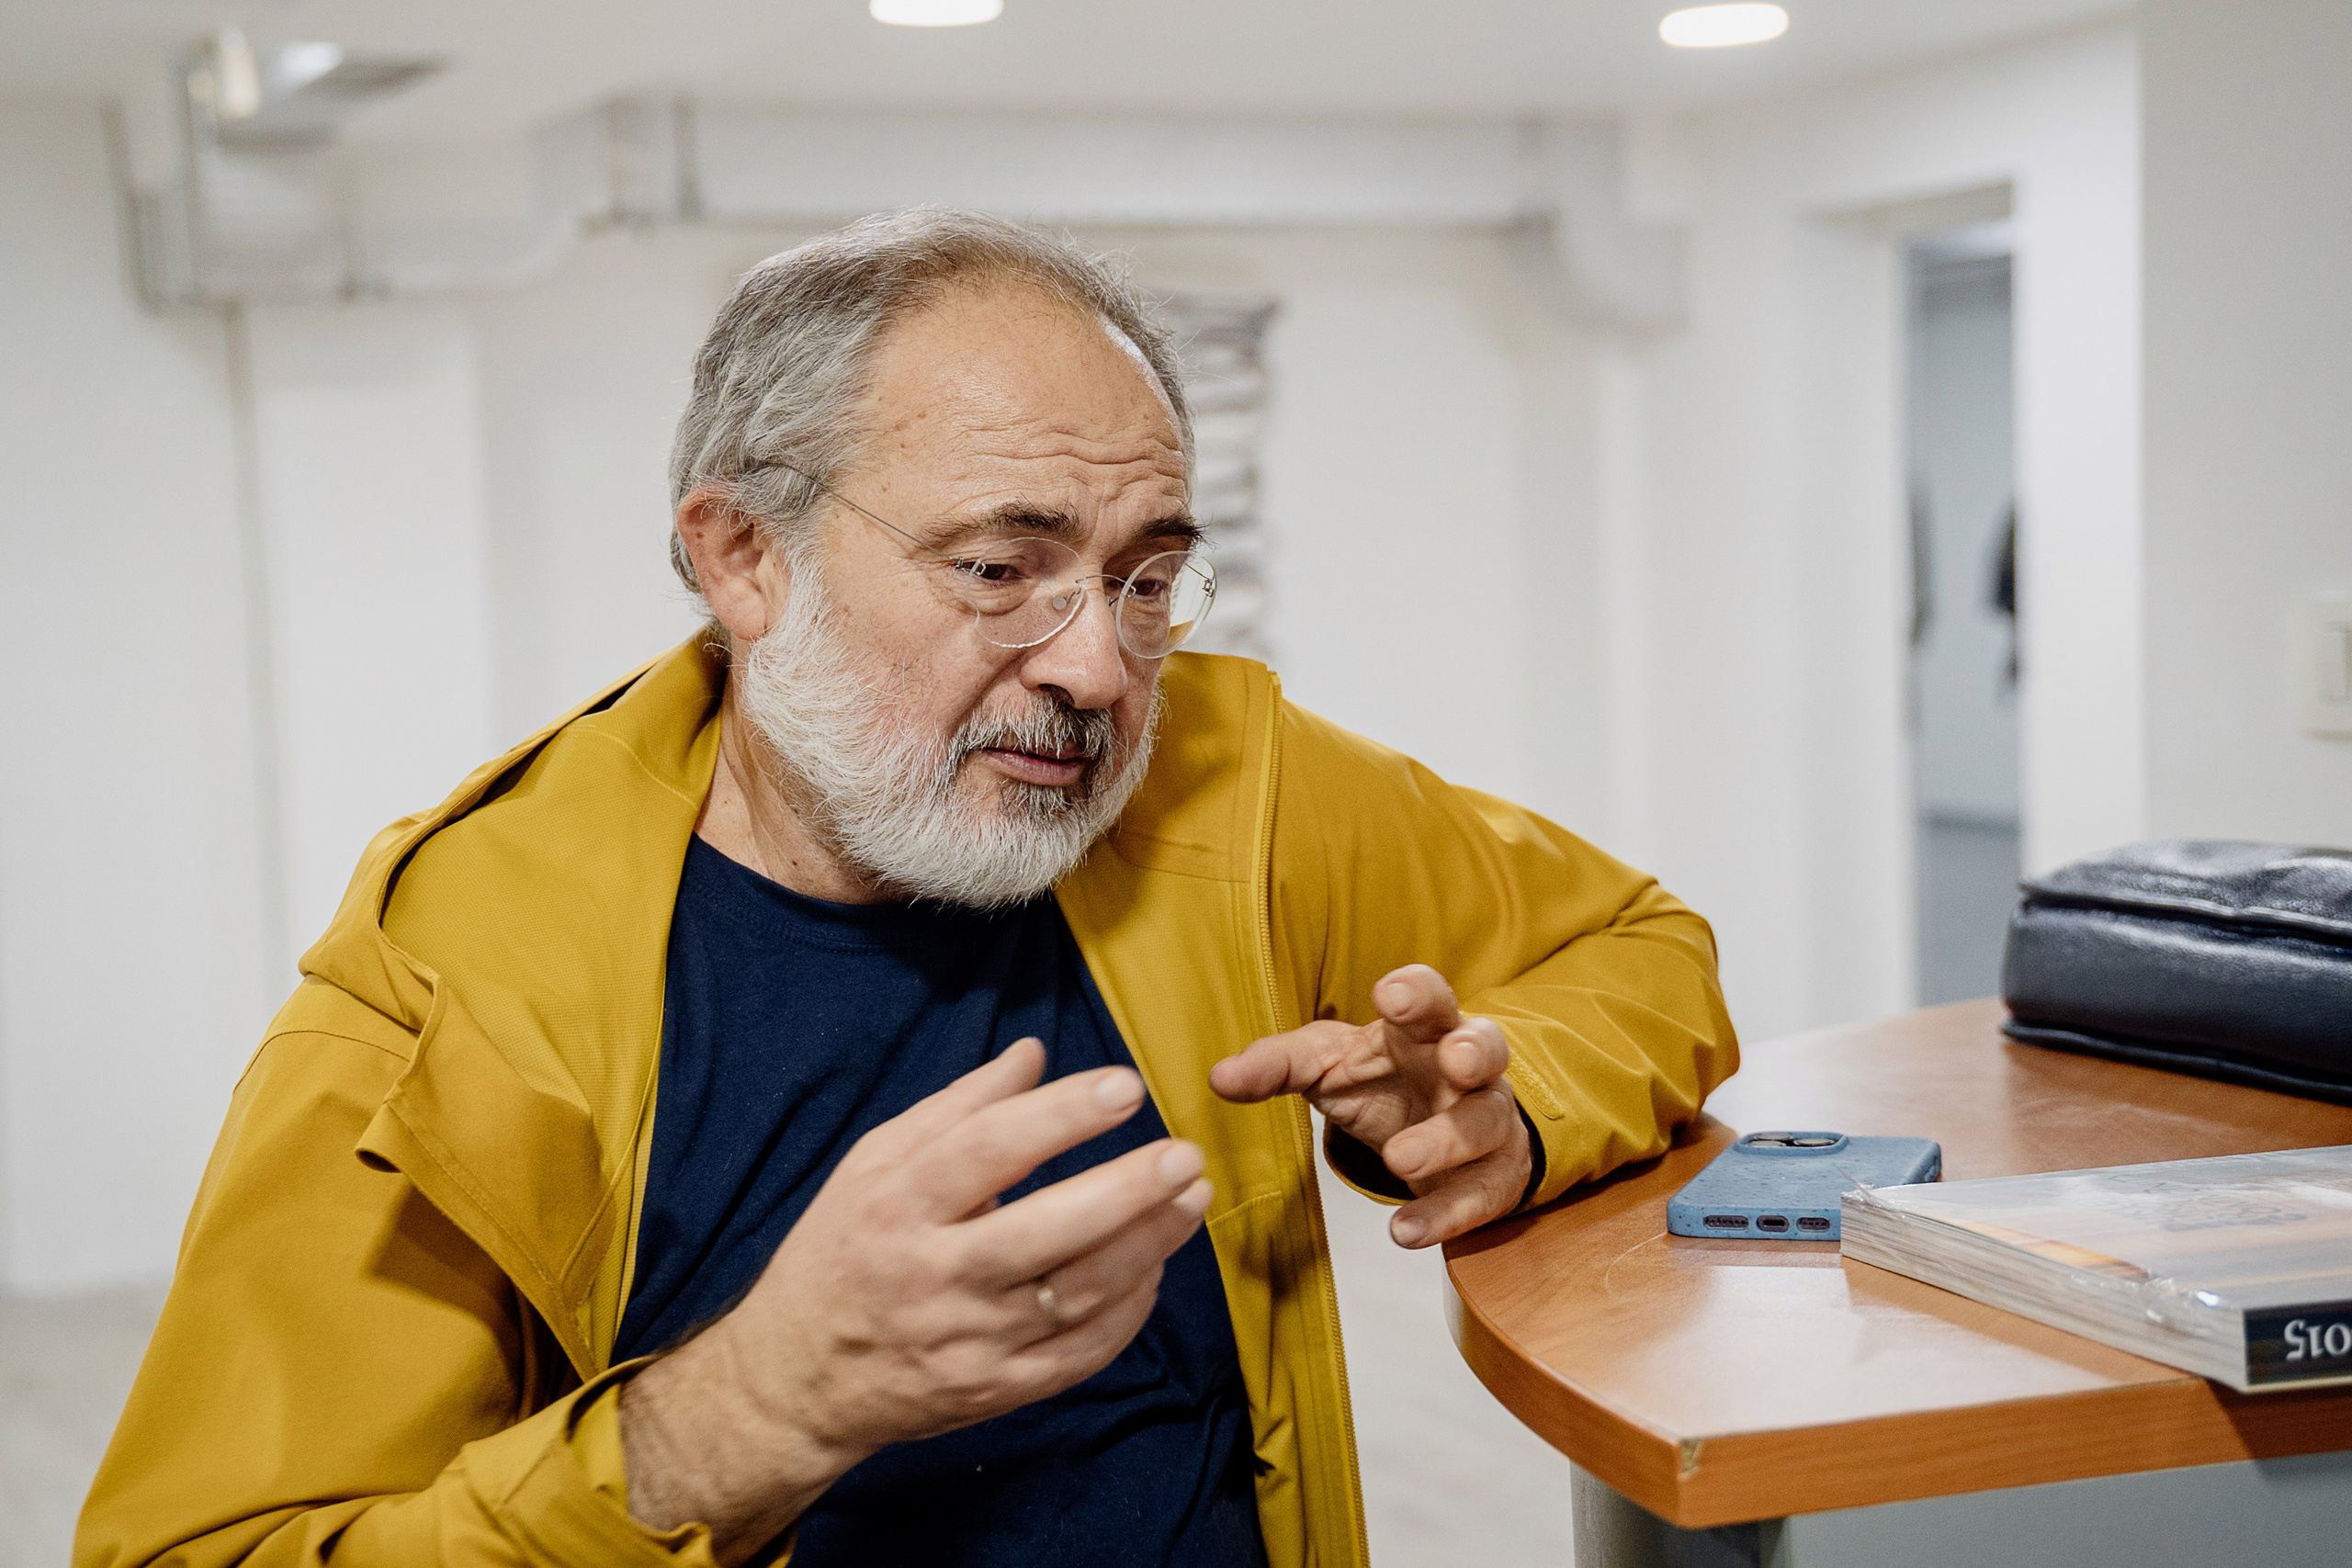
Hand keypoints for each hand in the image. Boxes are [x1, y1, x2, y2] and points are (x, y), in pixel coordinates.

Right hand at [619, 1038, 1210, 1563]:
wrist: (797, 1378)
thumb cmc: (843, 1250)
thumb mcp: (873, 1164)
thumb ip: (957, 1106)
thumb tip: (1033, 1052)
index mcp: (896, 1205)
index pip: (985, 1152)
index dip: (1060, 1116)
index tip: (1126, 1086)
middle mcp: (932, 1275)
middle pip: (1042, 1232)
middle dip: (1125, 1191)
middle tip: (1184, 1153)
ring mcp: (967, 1341)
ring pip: (1075, 1295)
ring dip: (1147, 1245)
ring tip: (1193, 1197)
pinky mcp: (995, 1391)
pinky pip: (1079, 1354)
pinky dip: (1128, 1310)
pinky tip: (1155, 1265)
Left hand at [1209, 964, 1528, 1249]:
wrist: (1440, 1137)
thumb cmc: (1383, 1081)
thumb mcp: (1327, 1065)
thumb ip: (1277, 1065)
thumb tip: (1220, 1078)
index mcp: (1423, 1029)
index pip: (1429, 998)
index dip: (1417, 992)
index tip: (1391, 995)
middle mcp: (1465, 1069)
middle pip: (1485, 1048)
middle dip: (1472, 1050)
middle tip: (1453, 1059)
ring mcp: (1487, 1122)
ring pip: (1485, 1123)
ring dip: (1447, 1140)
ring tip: (1400, 1160)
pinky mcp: (1492, 1179)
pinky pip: (1478, 1196)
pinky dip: (1444, 1215)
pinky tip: (1406, 1232)